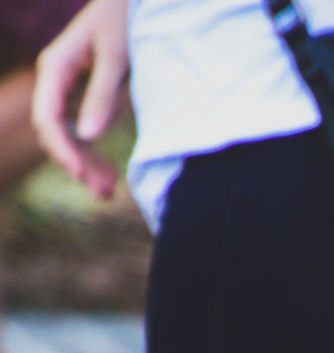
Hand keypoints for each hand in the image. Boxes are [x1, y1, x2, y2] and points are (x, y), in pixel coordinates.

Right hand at [31, 0, 129, 198]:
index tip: (82, 173)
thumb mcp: (117, 57)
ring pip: (69, 134)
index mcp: (55, 68)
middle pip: (55, 132)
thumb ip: (102, 95)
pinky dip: (94, 151)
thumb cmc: (125, 18)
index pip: (48, 118)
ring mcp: (69, 87)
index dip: (63, 150)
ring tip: (109, 191)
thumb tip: (88, 137)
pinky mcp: (85, 93)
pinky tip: (109, 172)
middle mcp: (56, 79)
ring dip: (86, 163)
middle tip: (105, 192)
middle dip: (77, 163)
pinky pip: (82, 128)